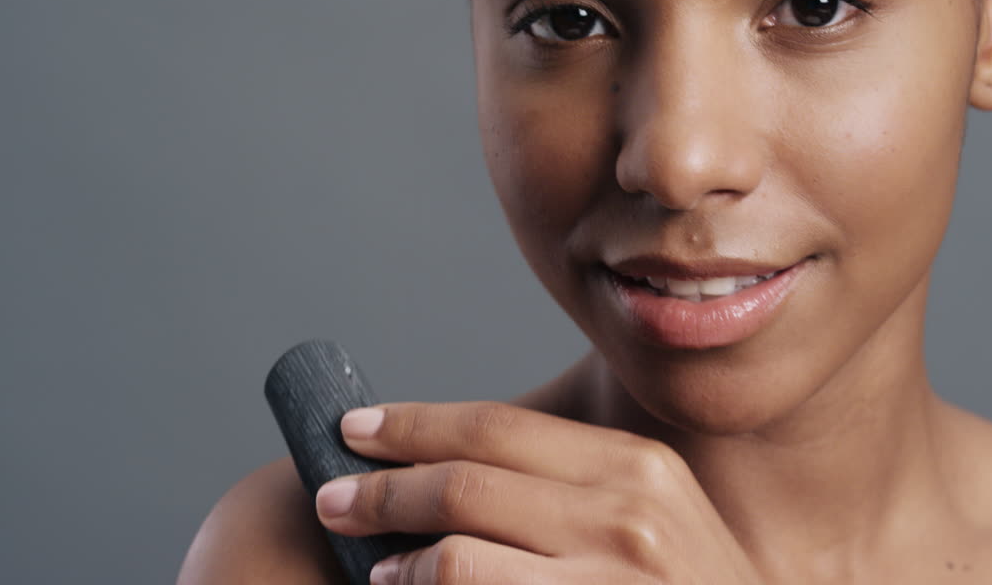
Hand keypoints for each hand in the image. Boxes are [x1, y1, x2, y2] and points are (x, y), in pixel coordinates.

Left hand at [314, 401, 764, 584]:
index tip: (359, 426)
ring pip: (455, 555)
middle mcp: (626, 516)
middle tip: (331, 495)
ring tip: (372, 565)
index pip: (499, 427)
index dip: (417, 423)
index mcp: (638, 468)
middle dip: (382, 486)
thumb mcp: (660, 519)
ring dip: (394, 556)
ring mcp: (607, 584)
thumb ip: (580, 484)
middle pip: (465, 482)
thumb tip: (468, 461)